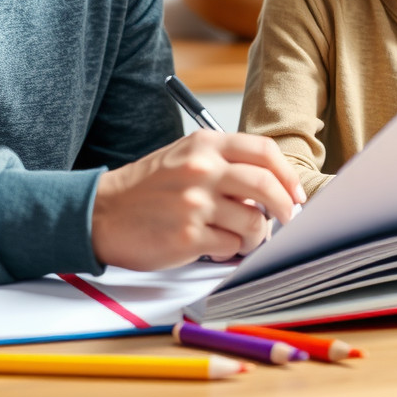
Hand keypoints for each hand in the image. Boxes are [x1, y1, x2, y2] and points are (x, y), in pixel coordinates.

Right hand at [91, 132, 305, 269]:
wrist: (102, 213)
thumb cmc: (146, 188)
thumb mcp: (184, 158)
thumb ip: (225, 164)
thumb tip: (270, 188)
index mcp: (204, 145)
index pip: (263, 152)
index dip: (287, 175)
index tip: (294, 192)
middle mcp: (201, 170)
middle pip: (266, 187)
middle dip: (286, 207)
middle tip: (289, 218)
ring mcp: (195, 204)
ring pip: (253, 223)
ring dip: (254, 235)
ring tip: (236, 235)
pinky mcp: (188, 237)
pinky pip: (231, 247)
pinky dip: (229, 250)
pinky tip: (212, 245)